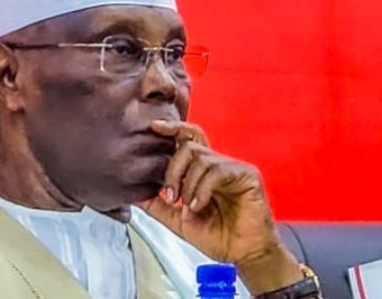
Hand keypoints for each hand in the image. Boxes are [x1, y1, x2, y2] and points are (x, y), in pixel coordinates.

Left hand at [136, 120, 302, 293]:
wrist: (243, 255)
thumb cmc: (218, 238)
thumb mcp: (178, 221)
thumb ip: (157, 205)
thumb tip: (134, 193)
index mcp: (202, 171)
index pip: (187, 139)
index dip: (172, 129)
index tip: (153, 127)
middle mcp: (217, 165)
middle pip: (188, 145)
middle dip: (172, 170)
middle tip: (170, 196)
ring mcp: (233, 168)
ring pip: (200, 158)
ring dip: (187, 185)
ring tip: (187, 207)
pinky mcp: (247, 175)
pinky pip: (216, 171)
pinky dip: (202, 189)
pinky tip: (198, 206)